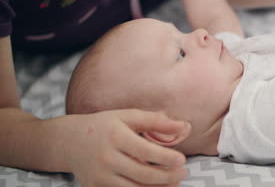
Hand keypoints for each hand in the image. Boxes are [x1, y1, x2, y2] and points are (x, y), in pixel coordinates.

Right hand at [64, 109, 189, 186]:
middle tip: (183, 173)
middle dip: (167, 177)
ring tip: (173, 183)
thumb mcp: (127, 116)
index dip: (166, 157)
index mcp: (116, 136)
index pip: (145, 151)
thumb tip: (184, 126)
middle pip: (142, 174)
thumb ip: (156, 121)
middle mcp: (106, 158)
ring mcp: (100, 176)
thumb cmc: (104, 126)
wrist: (68, 142)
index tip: (182, 159)